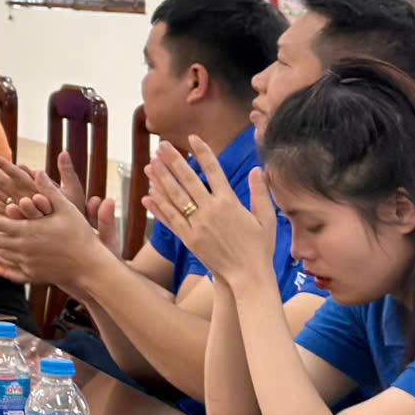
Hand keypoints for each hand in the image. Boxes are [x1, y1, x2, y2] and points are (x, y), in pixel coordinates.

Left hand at [0, 160, 108, 286]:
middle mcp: (22, 249)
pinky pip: (9, 270)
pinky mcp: (31, 276)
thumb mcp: (66, 208)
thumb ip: (49, 190)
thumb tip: (37, 171)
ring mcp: (25, 264)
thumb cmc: (80, 235)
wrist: (90, 266)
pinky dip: (0, 262)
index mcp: (27, 231)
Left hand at [143, 138, 275, 289]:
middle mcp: (210, 211)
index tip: (192, 138)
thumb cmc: (260, 247)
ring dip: (161, 179)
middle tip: (162, 145)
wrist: (247, 276)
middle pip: (188, 180)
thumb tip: (258, 169)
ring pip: (174, 197)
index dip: (202, 153)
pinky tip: (148, 194)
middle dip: (173, 161)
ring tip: (150, 163)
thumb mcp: (267, 218)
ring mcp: (197, 225)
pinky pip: (170, 219)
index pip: (214, 170)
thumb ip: (260, 192)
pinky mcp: (188, 239)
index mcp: (230, 202)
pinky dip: (158, 206)